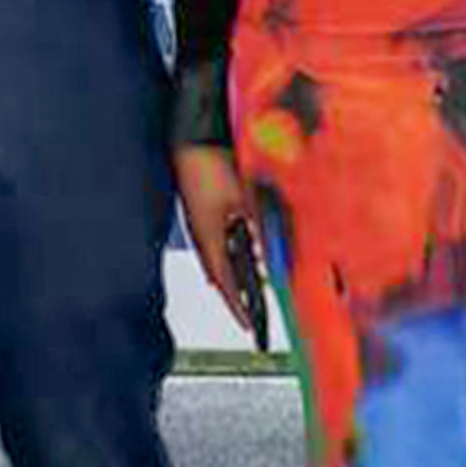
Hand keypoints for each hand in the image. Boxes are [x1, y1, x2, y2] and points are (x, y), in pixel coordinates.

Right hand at [173, 143, 265, 338]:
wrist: (190, 139)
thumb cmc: (211, 167)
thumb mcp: (244, 200)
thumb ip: (260, 226)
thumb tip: (275, 251)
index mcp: (209, 239)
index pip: (225, 283)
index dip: (238, 307)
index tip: (249, 326)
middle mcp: (204, 236)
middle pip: (222, 275)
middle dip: (238, 295)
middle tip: (252, 314)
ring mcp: (202, 224)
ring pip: (221, 258)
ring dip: (237, 274)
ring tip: (253, 288)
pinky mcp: (203, 211)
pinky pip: (219, 242)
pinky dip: (233, 253)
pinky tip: (243, 250)